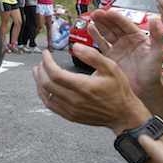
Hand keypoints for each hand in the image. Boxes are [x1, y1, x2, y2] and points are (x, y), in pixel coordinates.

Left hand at [33, 47, 149, 133]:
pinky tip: (44, 87)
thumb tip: (75, 46)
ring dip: (39, 82)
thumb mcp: (111, 67)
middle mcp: (74, 100)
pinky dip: (44, 94)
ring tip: (38, 71)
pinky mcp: (70, 116)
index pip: (55, 73)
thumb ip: (92, 56)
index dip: (47, 62)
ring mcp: (71, 110)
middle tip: (41, 61)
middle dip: (41, 70)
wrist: (123, 114)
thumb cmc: (118, 90)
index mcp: (83, 86)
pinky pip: (51, 105)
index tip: (46, 53)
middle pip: (47, 84)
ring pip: (46, 95)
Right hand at [88, 8, 162, 96]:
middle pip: (114, 26)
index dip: (116, 17)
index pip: (126, 24)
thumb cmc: (154, 74)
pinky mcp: (110, 57)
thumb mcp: (158, 53)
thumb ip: (157, 36)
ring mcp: (118, 49)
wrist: (145, 91)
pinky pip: (101, 44)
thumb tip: (155, 19)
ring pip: (107, 33)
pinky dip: (95, 36)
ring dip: (99, 25)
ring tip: (92, 17)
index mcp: (138, 38)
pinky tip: (90, 28)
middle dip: (105, 19)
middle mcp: (127, 41)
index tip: (108, 12)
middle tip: (96, 12)